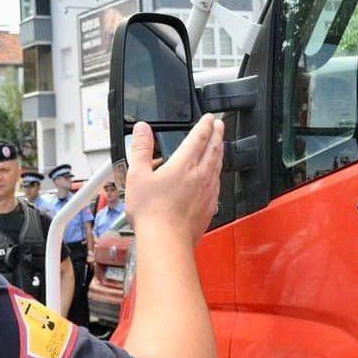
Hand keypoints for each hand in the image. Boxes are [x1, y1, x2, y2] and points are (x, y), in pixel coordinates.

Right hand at [124, 116, 224, 244]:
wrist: (167, 240)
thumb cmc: (151, 212)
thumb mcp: (137, 175)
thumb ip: (141, 149)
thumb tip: (142, 129)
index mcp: (184, 164)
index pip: (199, 137)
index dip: (206, 124)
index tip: (210, 117)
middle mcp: (201, 175)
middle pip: (214, 149)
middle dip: (217, 134)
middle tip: (220, 125)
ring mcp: (208, 190)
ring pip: (218, 165)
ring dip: (220, 151)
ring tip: (220, 145)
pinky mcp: (210, 205)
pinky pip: (218, 183)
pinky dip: (218, 173)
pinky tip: (215, 176)